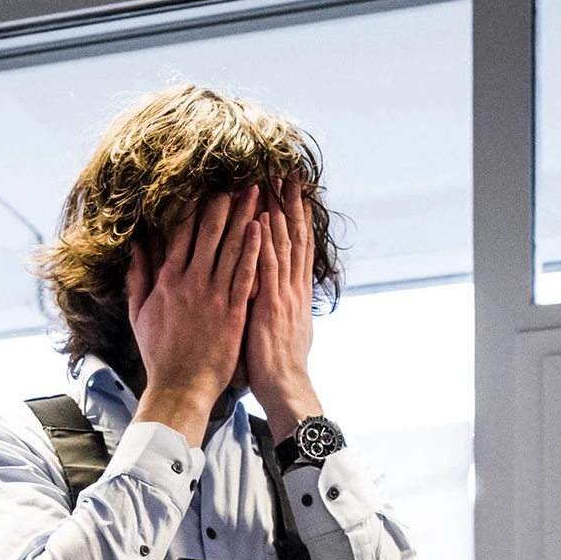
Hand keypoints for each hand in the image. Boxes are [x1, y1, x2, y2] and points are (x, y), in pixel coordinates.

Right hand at [126, 190, 257, 443]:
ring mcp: (214, 296)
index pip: (182, 233)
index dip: (194, 204)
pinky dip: (253, 249)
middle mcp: (191, 283)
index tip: (205, 181)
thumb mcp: (140, 313)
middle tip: (237, 173)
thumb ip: (138, 276)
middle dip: (224, 200)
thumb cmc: (160, 353)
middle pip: (209, 232)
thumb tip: (137, 244)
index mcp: (168, 280)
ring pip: (231, 247)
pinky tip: (262, 228)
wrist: (181, 387)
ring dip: (244, 216)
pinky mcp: (233, 312)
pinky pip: (245, 274)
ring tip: (256, 190)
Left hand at [241, 194, 320, 431]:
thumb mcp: (283, 328)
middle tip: (287, 171)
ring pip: (283, 244)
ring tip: (276, 181)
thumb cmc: (277, 365)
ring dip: (280, 210)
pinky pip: (267, 268)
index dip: (296, 216)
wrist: (285, 388)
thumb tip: (275, 291)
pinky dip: (265, 242)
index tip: (293, 189)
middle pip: (294, 236)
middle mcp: (292, 287)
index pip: (297, 245)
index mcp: (294, 291)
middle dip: (291, 202)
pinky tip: (263, 219)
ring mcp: (283, 294)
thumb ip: (278, 304)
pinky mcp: (270, 305)